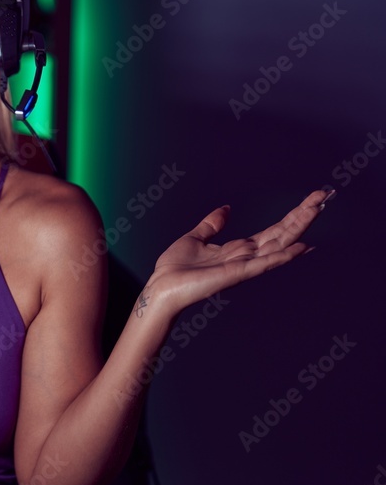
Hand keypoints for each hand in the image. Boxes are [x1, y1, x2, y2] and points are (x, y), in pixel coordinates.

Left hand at [144, 188, 334, 315]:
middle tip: (323, 196)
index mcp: (238, 249)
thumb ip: (212, 224)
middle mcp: (247, 257)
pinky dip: (283, 255)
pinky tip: (300, 246)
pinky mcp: (235, 274)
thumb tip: (226, 208)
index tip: (311, 199)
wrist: (161, 287)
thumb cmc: (175, 268)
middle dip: (302, 216)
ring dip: (298, 228)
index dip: (292, 215)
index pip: (273, 230)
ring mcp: (244, 266)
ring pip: (278, 244)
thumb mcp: (195, 238)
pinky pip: (263, 264)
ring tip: (316, 210)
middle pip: (281, 234)